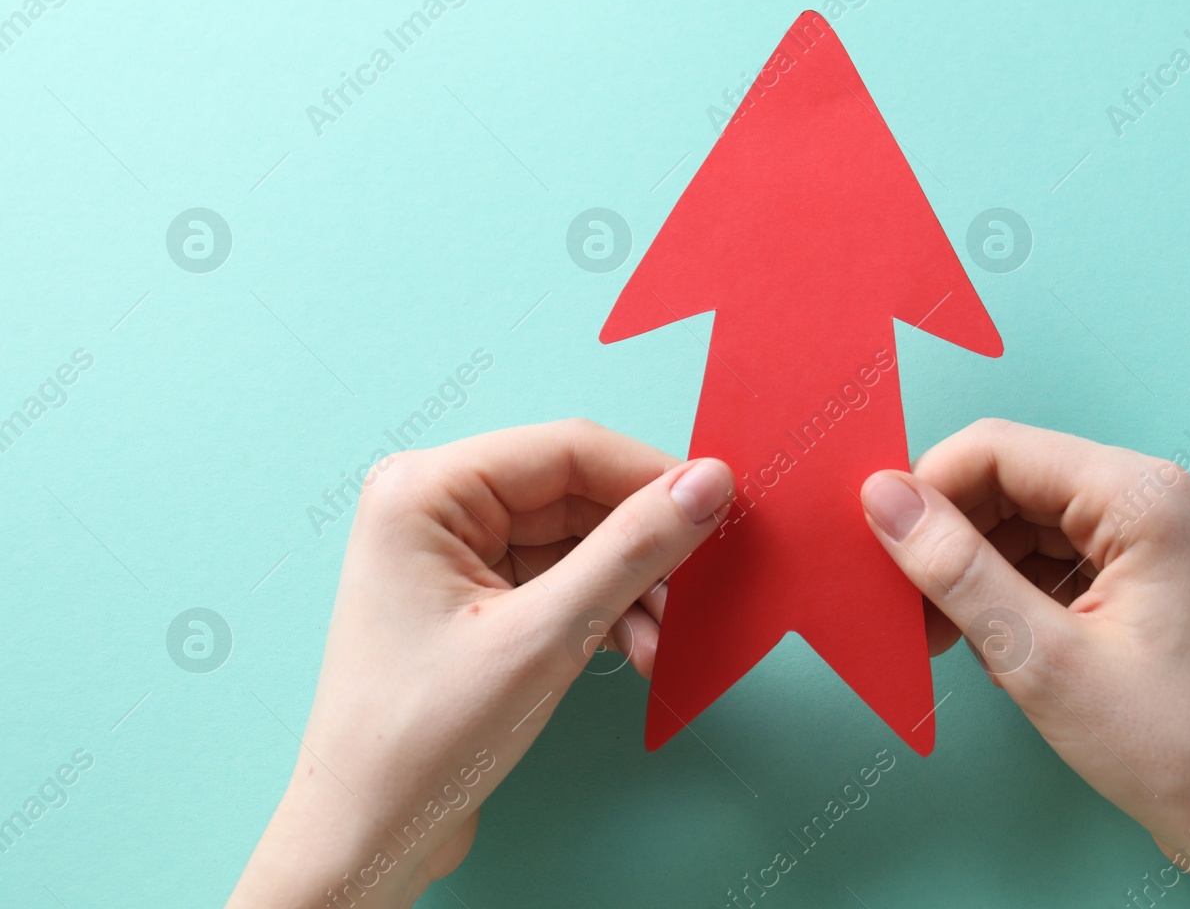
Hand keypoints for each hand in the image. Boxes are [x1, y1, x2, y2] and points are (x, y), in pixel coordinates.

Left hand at [227, 420, 732, 907]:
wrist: (369, 835)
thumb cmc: (421, 739)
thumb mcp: (545, 637)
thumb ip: (631, 551)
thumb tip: (707, 485)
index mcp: (424, 491)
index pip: (567, 450)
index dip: (652, 475)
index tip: (723, 505)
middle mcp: (433, 508)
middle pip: (576, 493)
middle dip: (645, 545)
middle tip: (702, 585)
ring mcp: (452, 555)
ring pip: (577, 540)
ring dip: (632, 586)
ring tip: (668, 640)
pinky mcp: (474, 600)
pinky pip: (562, 579)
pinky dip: (607, 610)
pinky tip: (639, 651)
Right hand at [860, 420, 1189, 907]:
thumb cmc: (1175, 749)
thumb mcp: (1041, 660)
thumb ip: (956, 569)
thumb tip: (885, 498)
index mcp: (1149, 497)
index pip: (1002, 450)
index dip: (928, 489)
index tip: (878, 543)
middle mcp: (1168, 494)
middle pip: (1021, 480)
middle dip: (954, 535)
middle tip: (906, 606)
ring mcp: (1174, 530)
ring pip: (1041, 517)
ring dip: (983, 566)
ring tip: (948, 635)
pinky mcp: (1169, 567)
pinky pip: (1073, 550)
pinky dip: (1023, 586)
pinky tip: (999, 641)